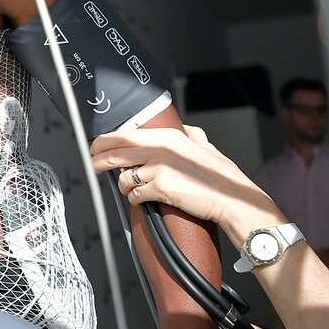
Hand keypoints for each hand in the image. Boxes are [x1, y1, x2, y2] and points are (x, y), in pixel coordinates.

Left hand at [90, 125, 275, 230]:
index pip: (124, 135)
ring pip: (124, 178)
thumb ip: (192, 134)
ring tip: (132, 188)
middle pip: (116, 153)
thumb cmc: (222, 177)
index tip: (96, 147)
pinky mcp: (160, 189)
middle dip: (99, 161)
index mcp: (168, 136)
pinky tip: (144, 199)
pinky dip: (136, 199)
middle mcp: (160, 149)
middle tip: (94, 166)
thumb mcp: (206, 146)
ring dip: (124, 185)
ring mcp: (159, 169)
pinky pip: (134, 195)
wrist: (234, 200)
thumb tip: (185, 128)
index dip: (105, 142)